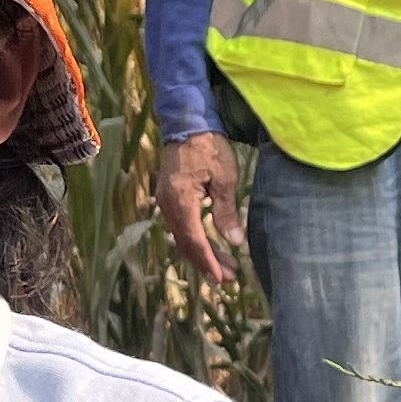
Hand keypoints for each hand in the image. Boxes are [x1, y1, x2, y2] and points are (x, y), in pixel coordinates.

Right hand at [158, 132, 243, 288]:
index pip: (194, 240)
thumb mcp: (225, 178)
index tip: (222, 278)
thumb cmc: (208, 147)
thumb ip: (226, 212)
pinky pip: (181, 226)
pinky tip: (210, 247)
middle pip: (187, 243)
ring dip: (202, 254)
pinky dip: (195, 240)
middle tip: (229, 279)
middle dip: (207, 263)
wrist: (186, 122)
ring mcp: (165, 201)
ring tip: (224, 268)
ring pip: (183, 237)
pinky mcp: (169, 197)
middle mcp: (168, 205)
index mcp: (181, 201)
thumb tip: (235, 242)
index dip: (209, 261)